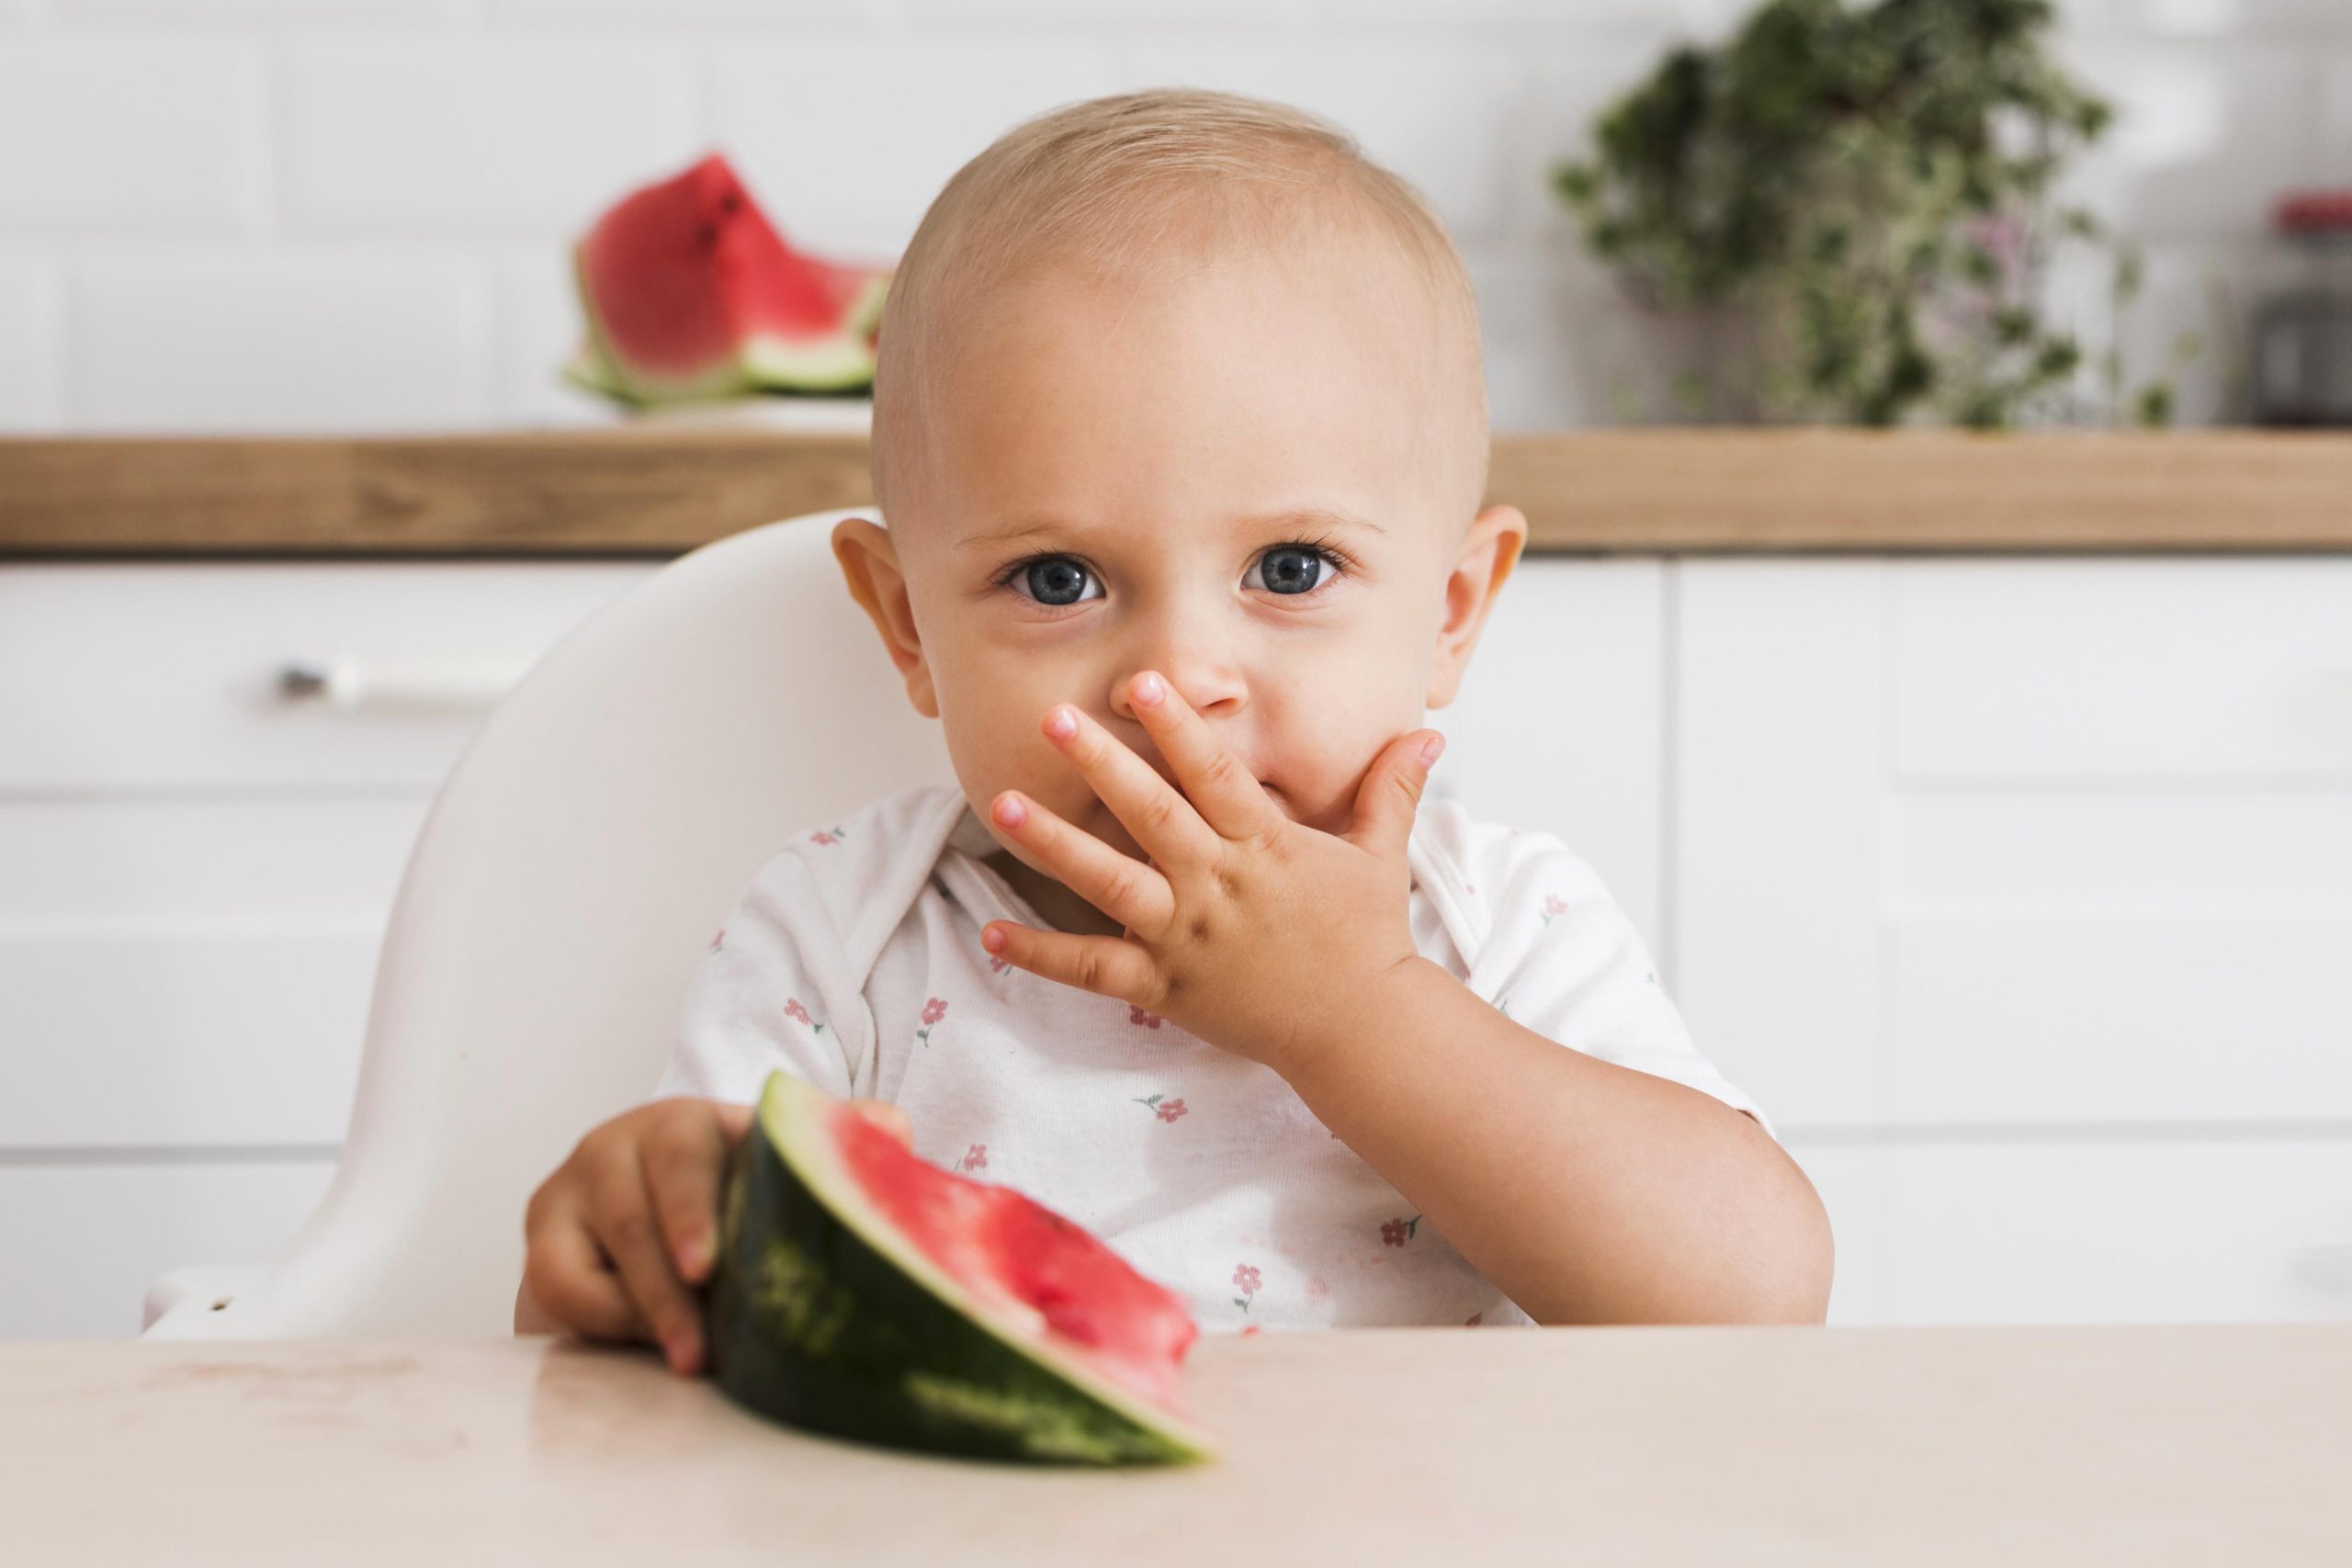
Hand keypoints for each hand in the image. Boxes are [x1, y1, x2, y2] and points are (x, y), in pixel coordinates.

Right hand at [517, 1093, 910, 1375]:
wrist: (659, 1235)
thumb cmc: (740, 1204)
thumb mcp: (782, 1173)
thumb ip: (837, 1147)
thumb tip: (890, 1131)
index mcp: (689, 1124)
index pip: (684, 1153)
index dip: (692, 1209)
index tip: (707, 1269)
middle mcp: (621, 1146)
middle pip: (632, 1211)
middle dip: (664, 1285)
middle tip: (697, 1348)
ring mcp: (573, 1192)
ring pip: (586, 1257)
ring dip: (637, 1314)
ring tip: (685, 1361)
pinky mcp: (543, 1243)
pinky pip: (554, 1285)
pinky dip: (596, 1321)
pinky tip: (639, 1346)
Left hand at [978, 669, 1444, 1074]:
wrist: (1360, 1031)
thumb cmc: (1366, 939)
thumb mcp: (1379, 857)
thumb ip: (1390, 791)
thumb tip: (1425, 735)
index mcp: (1263, 846)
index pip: (1213, 774)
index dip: (1176, 727)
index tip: (1139, 684)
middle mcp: (1216, 886)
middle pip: (1149, 814)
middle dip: (1100, 764)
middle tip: (1053, 718)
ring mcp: (1184, 938)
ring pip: (1108, 883)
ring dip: (1054, 843)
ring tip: (1004, 805)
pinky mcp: (1163, 988)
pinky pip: (1092, 970)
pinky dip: (1041, 956)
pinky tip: (993, 933)